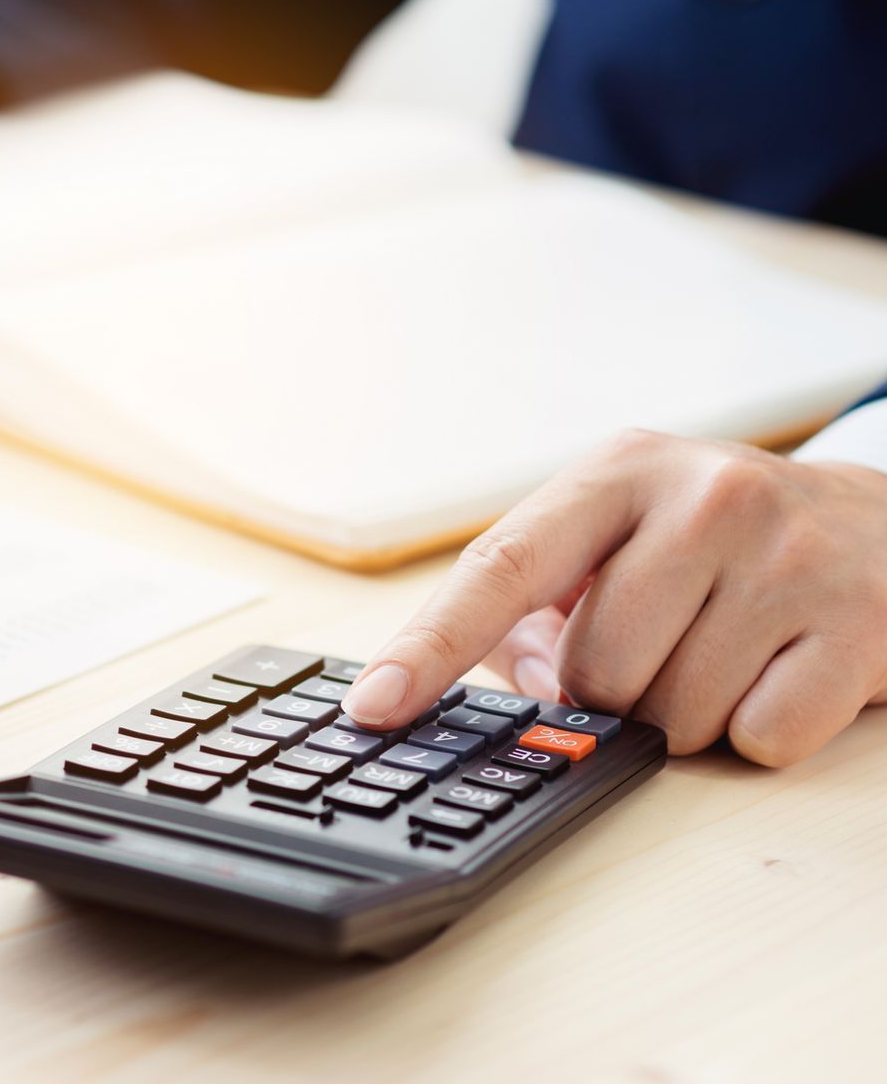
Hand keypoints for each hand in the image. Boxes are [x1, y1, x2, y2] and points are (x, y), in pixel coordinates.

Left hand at [339, 430, 886, 764]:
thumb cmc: (729, 541)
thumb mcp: (628, 534)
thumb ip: (540, 605)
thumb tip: (499, 687)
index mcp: (620, 472)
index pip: (501, 568)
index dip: (429, 646)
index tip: (373, 708)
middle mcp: (705, 499)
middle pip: (594, 671)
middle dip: (614, 692)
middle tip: (665, 649)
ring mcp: (789, 557)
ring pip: (673, 717)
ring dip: (687, 718)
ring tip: (729, 652)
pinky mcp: (860, 624)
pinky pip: (759, 738)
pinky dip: (760, 731)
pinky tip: (783, 671)